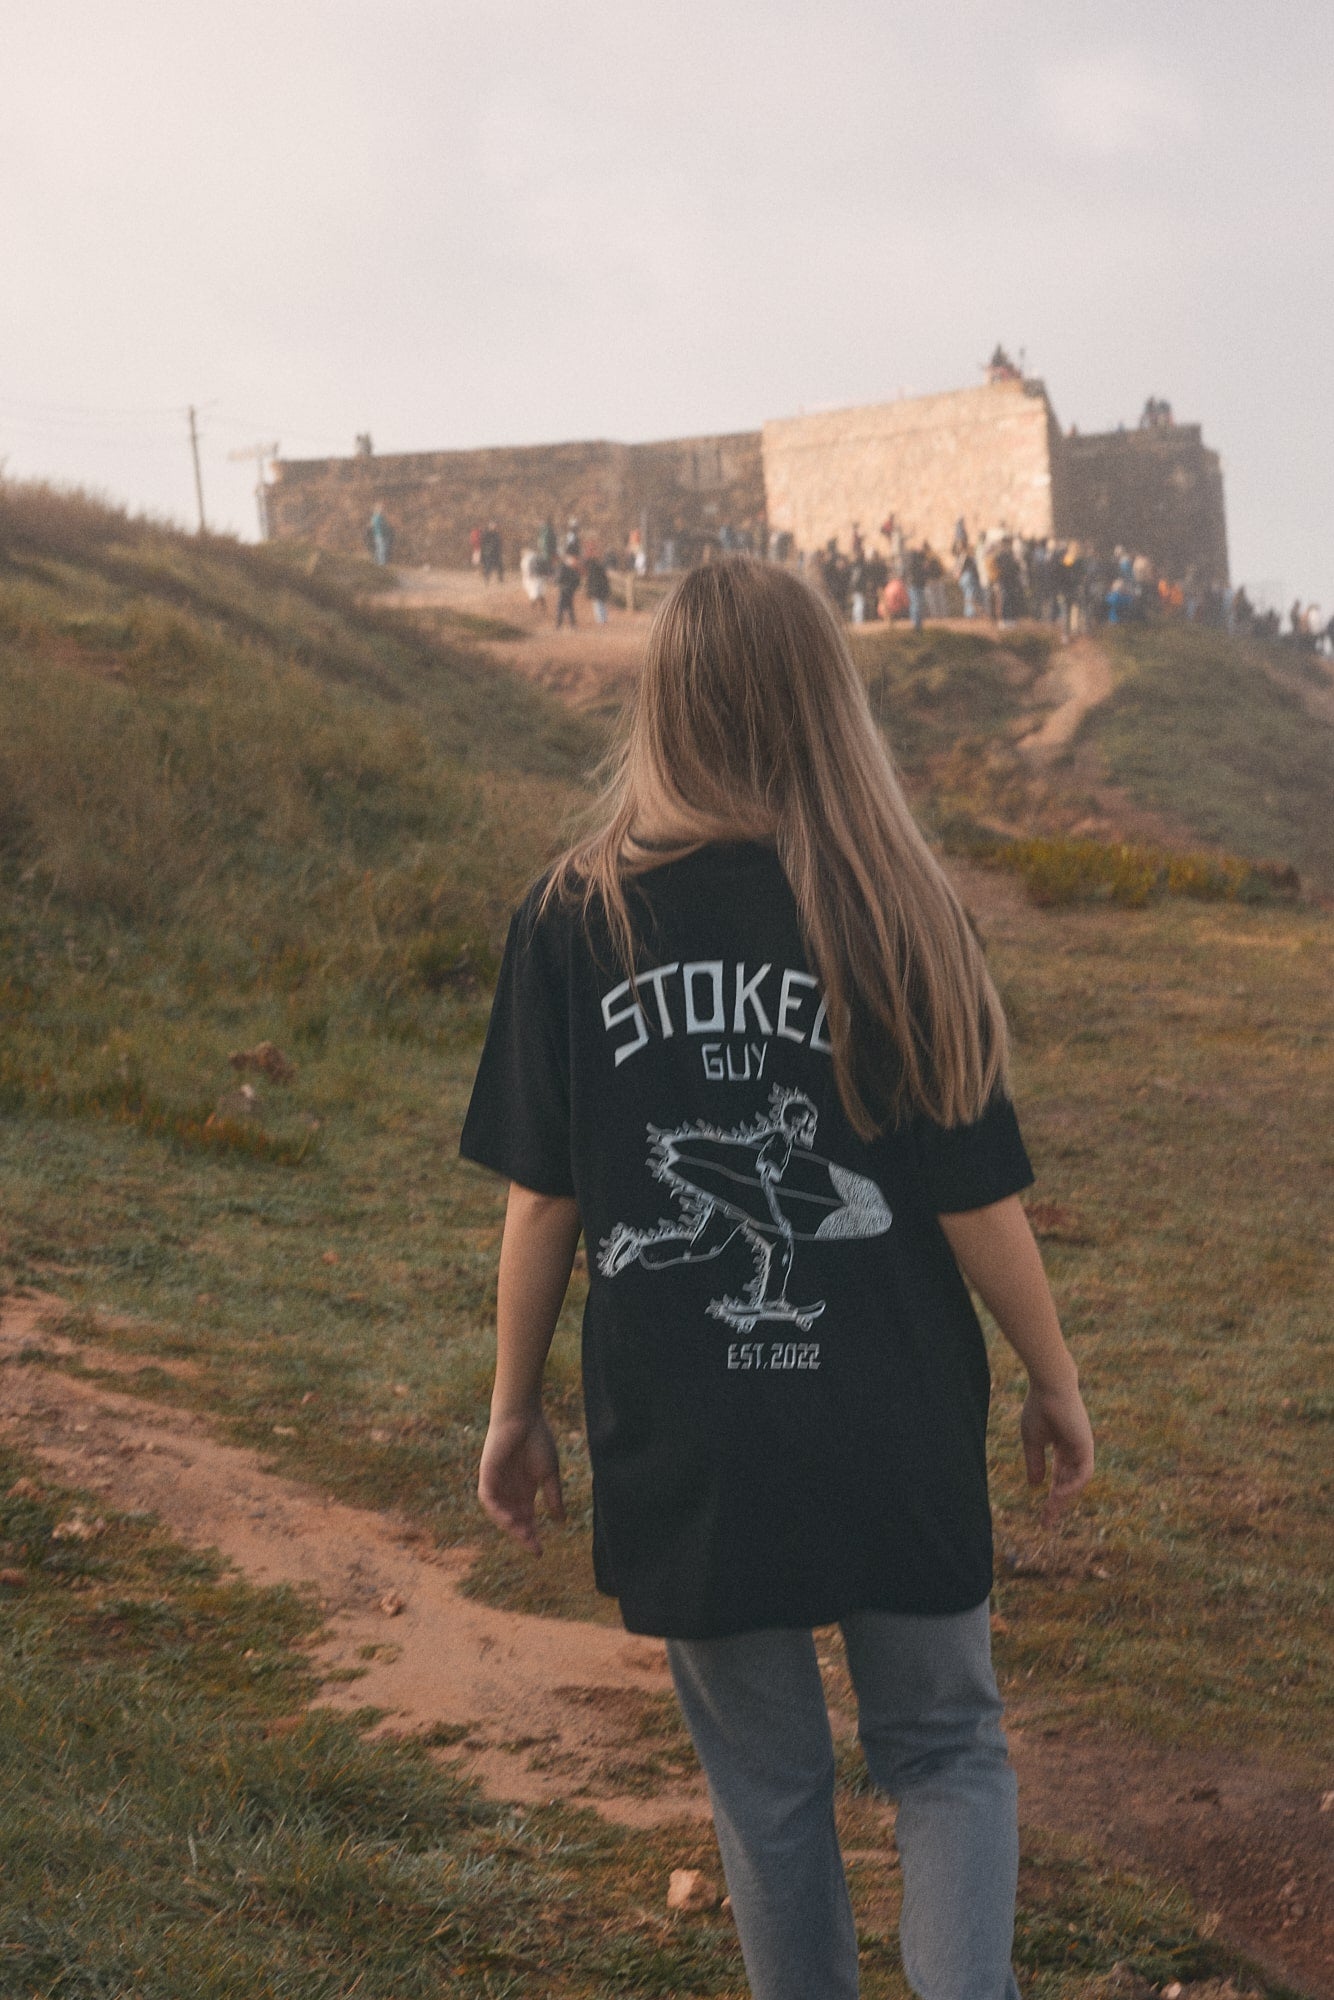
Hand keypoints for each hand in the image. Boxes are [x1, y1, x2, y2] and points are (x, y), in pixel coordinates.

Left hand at [478, 1409, 564, 1555]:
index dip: (531, 1535)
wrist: (524, 1417)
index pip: (526, 1519)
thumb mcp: (549, 1473)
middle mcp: (509, 1490)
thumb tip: (561, 1522)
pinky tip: (507, 1518)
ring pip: (499, 1512)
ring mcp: (497, 1483)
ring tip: (522, 1534)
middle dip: (521, 1534)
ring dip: (509, 1524)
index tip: (540, 1552)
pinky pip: (488, 1498)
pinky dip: (496, 1509)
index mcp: (524, 1490)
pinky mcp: (487, 1474)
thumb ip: (553, 1497)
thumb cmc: (537, 1439)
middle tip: (533, 1546)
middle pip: (513, 1519)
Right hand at [1020, 1378, 1093, 1525]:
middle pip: (1068, 1483)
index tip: (1043, 1516)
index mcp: (1062, 1447)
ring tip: (1051, 1510)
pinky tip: (1059, 1493)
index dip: (1050, 1496)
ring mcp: (1082, 1449)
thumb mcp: (1032, 1440)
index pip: (1059, 1477)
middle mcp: (1075, 1450)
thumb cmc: (1039, 1408)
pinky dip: (1073, 1485)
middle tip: (1047, 1523)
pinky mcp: (1086, 1446)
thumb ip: (1035, 1462)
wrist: (1049, 1387)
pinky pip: (1083, 1473)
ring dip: (1064, 1497)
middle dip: (1058, 1503)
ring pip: (1077, 1481)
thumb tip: (1035, 1485)